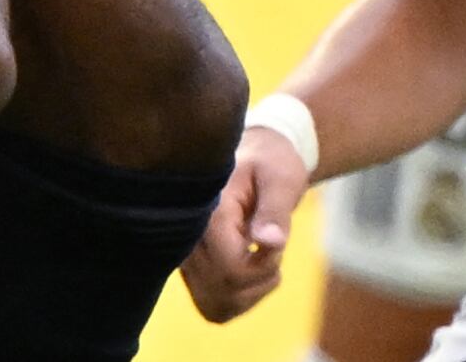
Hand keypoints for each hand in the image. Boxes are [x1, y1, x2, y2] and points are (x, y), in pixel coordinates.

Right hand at [180, 125, 310, 322]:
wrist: (255, 159)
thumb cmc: (270, 165)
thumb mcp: (281, 179)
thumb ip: (276, 211)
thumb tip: (269, 242)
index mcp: (207, 211)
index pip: (228, 267)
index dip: (261, 265)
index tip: (274, 240)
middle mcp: (186, 236)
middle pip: (222, 289)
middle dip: (258, 278)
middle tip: (269, 245)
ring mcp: (184, 257)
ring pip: (216, 304)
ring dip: (250, 292)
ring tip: (260, 258)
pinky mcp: (190, 271)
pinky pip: (213, 308)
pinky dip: (239, 300)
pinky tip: (250, 272)